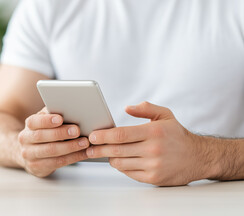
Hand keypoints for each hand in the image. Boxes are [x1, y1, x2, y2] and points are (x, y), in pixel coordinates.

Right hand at [18, 108, 89, 176]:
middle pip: (42, 136)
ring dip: (70, 147)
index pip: (34, 122)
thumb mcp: (44, 122)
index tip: (60, 119)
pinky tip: (83, 153)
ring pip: (51, 151)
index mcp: (29, 126)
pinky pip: (57, 162)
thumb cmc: (42, 133)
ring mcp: (29, 155)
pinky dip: (73, 157)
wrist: (28, 153)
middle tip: (77, 131)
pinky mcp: (37, 167)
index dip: (47, 120)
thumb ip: (52, 114)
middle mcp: (25, 140)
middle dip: (61, 133)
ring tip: (84, 142)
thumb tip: (69, 107)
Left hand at [86, 102, 208, 185]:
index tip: (93, 136)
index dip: (104, 136)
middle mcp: (153, 149)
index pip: (121, 134)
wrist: (198, 157)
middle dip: (99, 149)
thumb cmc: (177, 135)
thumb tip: (126, 107)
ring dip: (109, 158)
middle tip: (89, 148)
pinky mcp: (153, 178)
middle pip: (117, 150)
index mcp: (154, 132)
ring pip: (120, 163)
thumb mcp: (165, 115)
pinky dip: (121, 167)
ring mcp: (153, 166)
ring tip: (105, 153)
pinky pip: (128, 173)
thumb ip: (145, 109)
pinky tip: (120, 160)